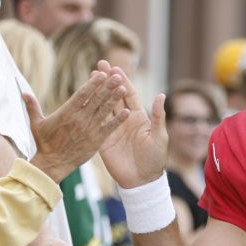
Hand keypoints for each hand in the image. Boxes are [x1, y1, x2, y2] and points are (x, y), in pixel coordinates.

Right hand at [25, 67, 130, 181]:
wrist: (52, 165)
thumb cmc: (44, 144)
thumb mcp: (36, 124)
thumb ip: (32, 106)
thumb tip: (23, 92)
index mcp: (66, 112)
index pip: (82, 93)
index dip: (93, 82)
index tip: (101, 73)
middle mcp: (79, 119)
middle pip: (96, 99)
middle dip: (107, 86)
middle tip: (118, 75)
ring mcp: (89, 130)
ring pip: (104, 111)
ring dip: (114, 99)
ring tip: (123, 87)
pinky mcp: (95, 141)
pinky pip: (108, 128)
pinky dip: (118, 120)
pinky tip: (127, 112)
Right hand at [96, 60, 169, 188]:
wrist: (142, 180)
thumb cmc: (155, 158)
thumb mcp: (159, 136)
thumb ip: (158, 116)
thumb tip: (161, 95)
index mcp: (138, 116)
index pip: (129, 94)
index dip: (122, 81)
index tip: (114, 68)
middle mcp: (125, 120)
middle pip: (114, 96)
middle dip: (107, 80)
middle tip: (99, 65)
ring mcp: (113, 129)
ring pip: (103, 106)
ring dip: (97, 92)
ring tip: (90, 77)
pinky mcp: (103, 139)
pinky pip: (97, 123)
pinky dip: (91, 111)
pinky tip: (84, 100)